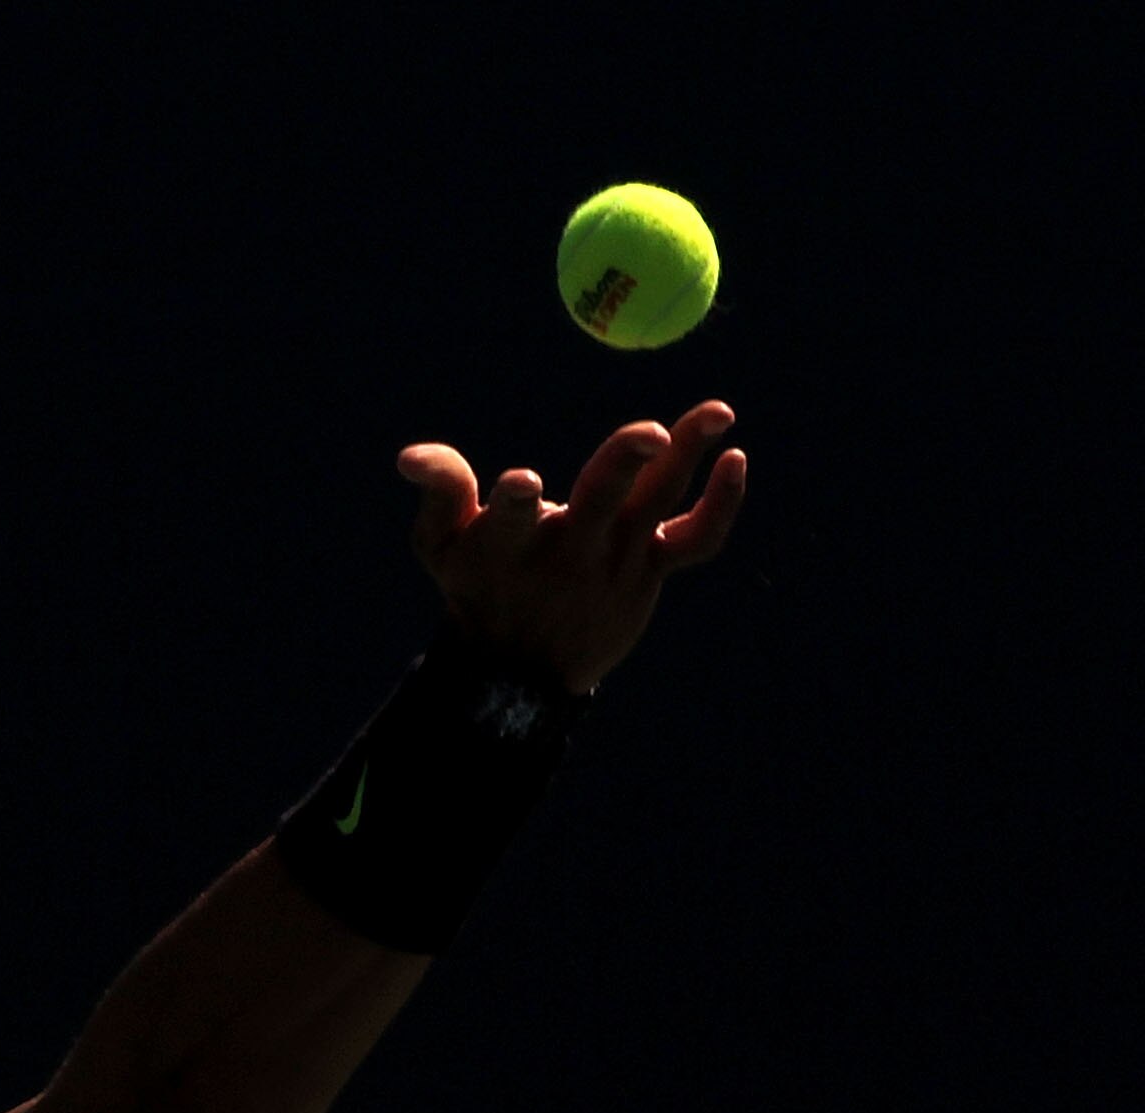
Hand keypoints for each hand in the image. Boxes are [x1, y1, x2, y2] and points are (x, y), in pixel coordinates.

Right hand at [396, 400, 747, 694]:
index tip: (521, 483)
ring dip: (688, 457)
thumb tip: (410, 457)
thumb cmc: (477, 586)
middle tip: (650, 433)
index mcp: (506, 545)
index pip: (509, 519)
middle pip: (600, 502)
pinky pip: (695, 539)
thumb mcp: (440, 545)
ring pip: (656, 506)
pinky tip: (734, 458)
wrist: (524, 669)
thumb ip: (439, 493)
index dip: (514, 502)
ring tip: (718, 410)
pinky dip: (721, 504)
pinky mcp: (650, 569)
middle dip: (622, 466)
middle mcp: (566, 553)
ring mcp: (614, 562)